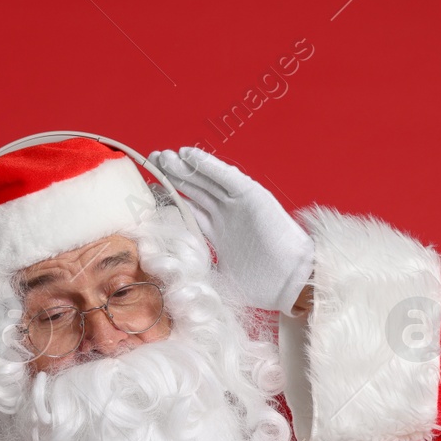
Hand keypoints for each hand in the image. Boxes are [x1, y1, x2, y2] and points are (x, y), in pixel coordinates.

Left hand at [147, 146, 313, 313]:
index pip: (187, 209)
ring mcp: (237, 204)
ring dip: (184, 167)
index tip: (149, 187)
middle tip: (152, 161)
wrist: (292, 282)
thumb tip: (172, 279)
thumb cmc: (261, 286)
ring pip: (205, 180)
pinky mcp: (251, 196)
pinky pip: (226, 176)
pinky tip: (188, 154)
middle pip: (194, 190)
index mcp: (217, 233)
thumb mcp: (219, 280)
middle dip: (172, 175)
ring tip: (163, 156)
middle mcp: (225, 215)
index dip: (169, 196)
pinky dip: (208, 165)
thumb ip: (199, 273)